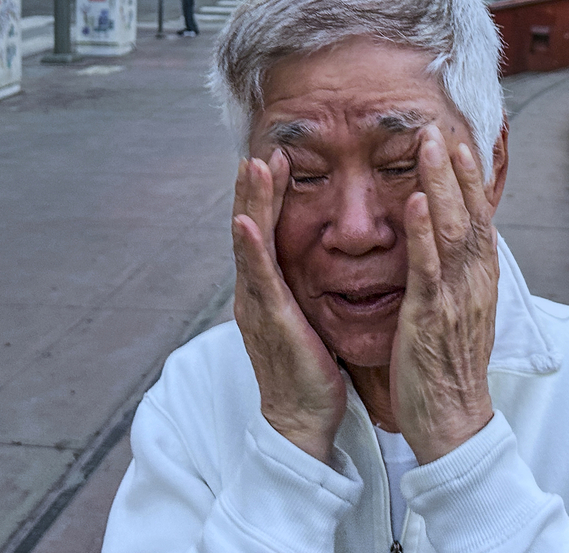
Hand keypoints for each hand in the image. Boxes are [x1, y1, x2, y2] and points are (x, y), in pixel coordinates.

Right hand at [232, 150, 347, 460]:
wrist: (303, 418)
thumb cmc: (311, 368)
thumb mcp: (309, 315)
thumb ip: (307, 284)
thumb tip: (322, 255)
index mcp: (268, 288)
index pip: (268, 231)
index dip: (270, 194)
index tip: (279, 157)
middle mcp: (256, 291)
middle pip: (253, 227)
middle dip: (255, 188)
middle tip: (260, 148)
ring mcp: (258, 305)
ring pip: (250, 244)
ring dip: (250, 202)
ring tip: (252, 165)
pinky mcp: (270, 322)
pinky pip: (259, 280)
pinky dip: (250, 248)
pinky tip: (246, 222)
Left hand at [391, 127, 499, 463]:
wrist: (455, 421)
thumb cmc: (450, 368)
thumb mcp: (461, 312)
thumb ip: (458, 276)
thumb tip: (455, 246)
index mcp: (481, 280)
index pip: (481, 218)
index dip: (472, 179)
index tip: (460, 142)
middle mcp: (475, 281)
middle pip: (471, 212)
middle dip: (456, 168)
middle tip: (440, 127)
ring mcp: (456, 297)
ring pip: (453, 229)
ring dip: (441, 183)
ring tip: (429, 146)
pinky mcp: (432, 316)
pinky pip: (428, 266)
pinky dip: (422, 230)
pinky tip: (414, 201)